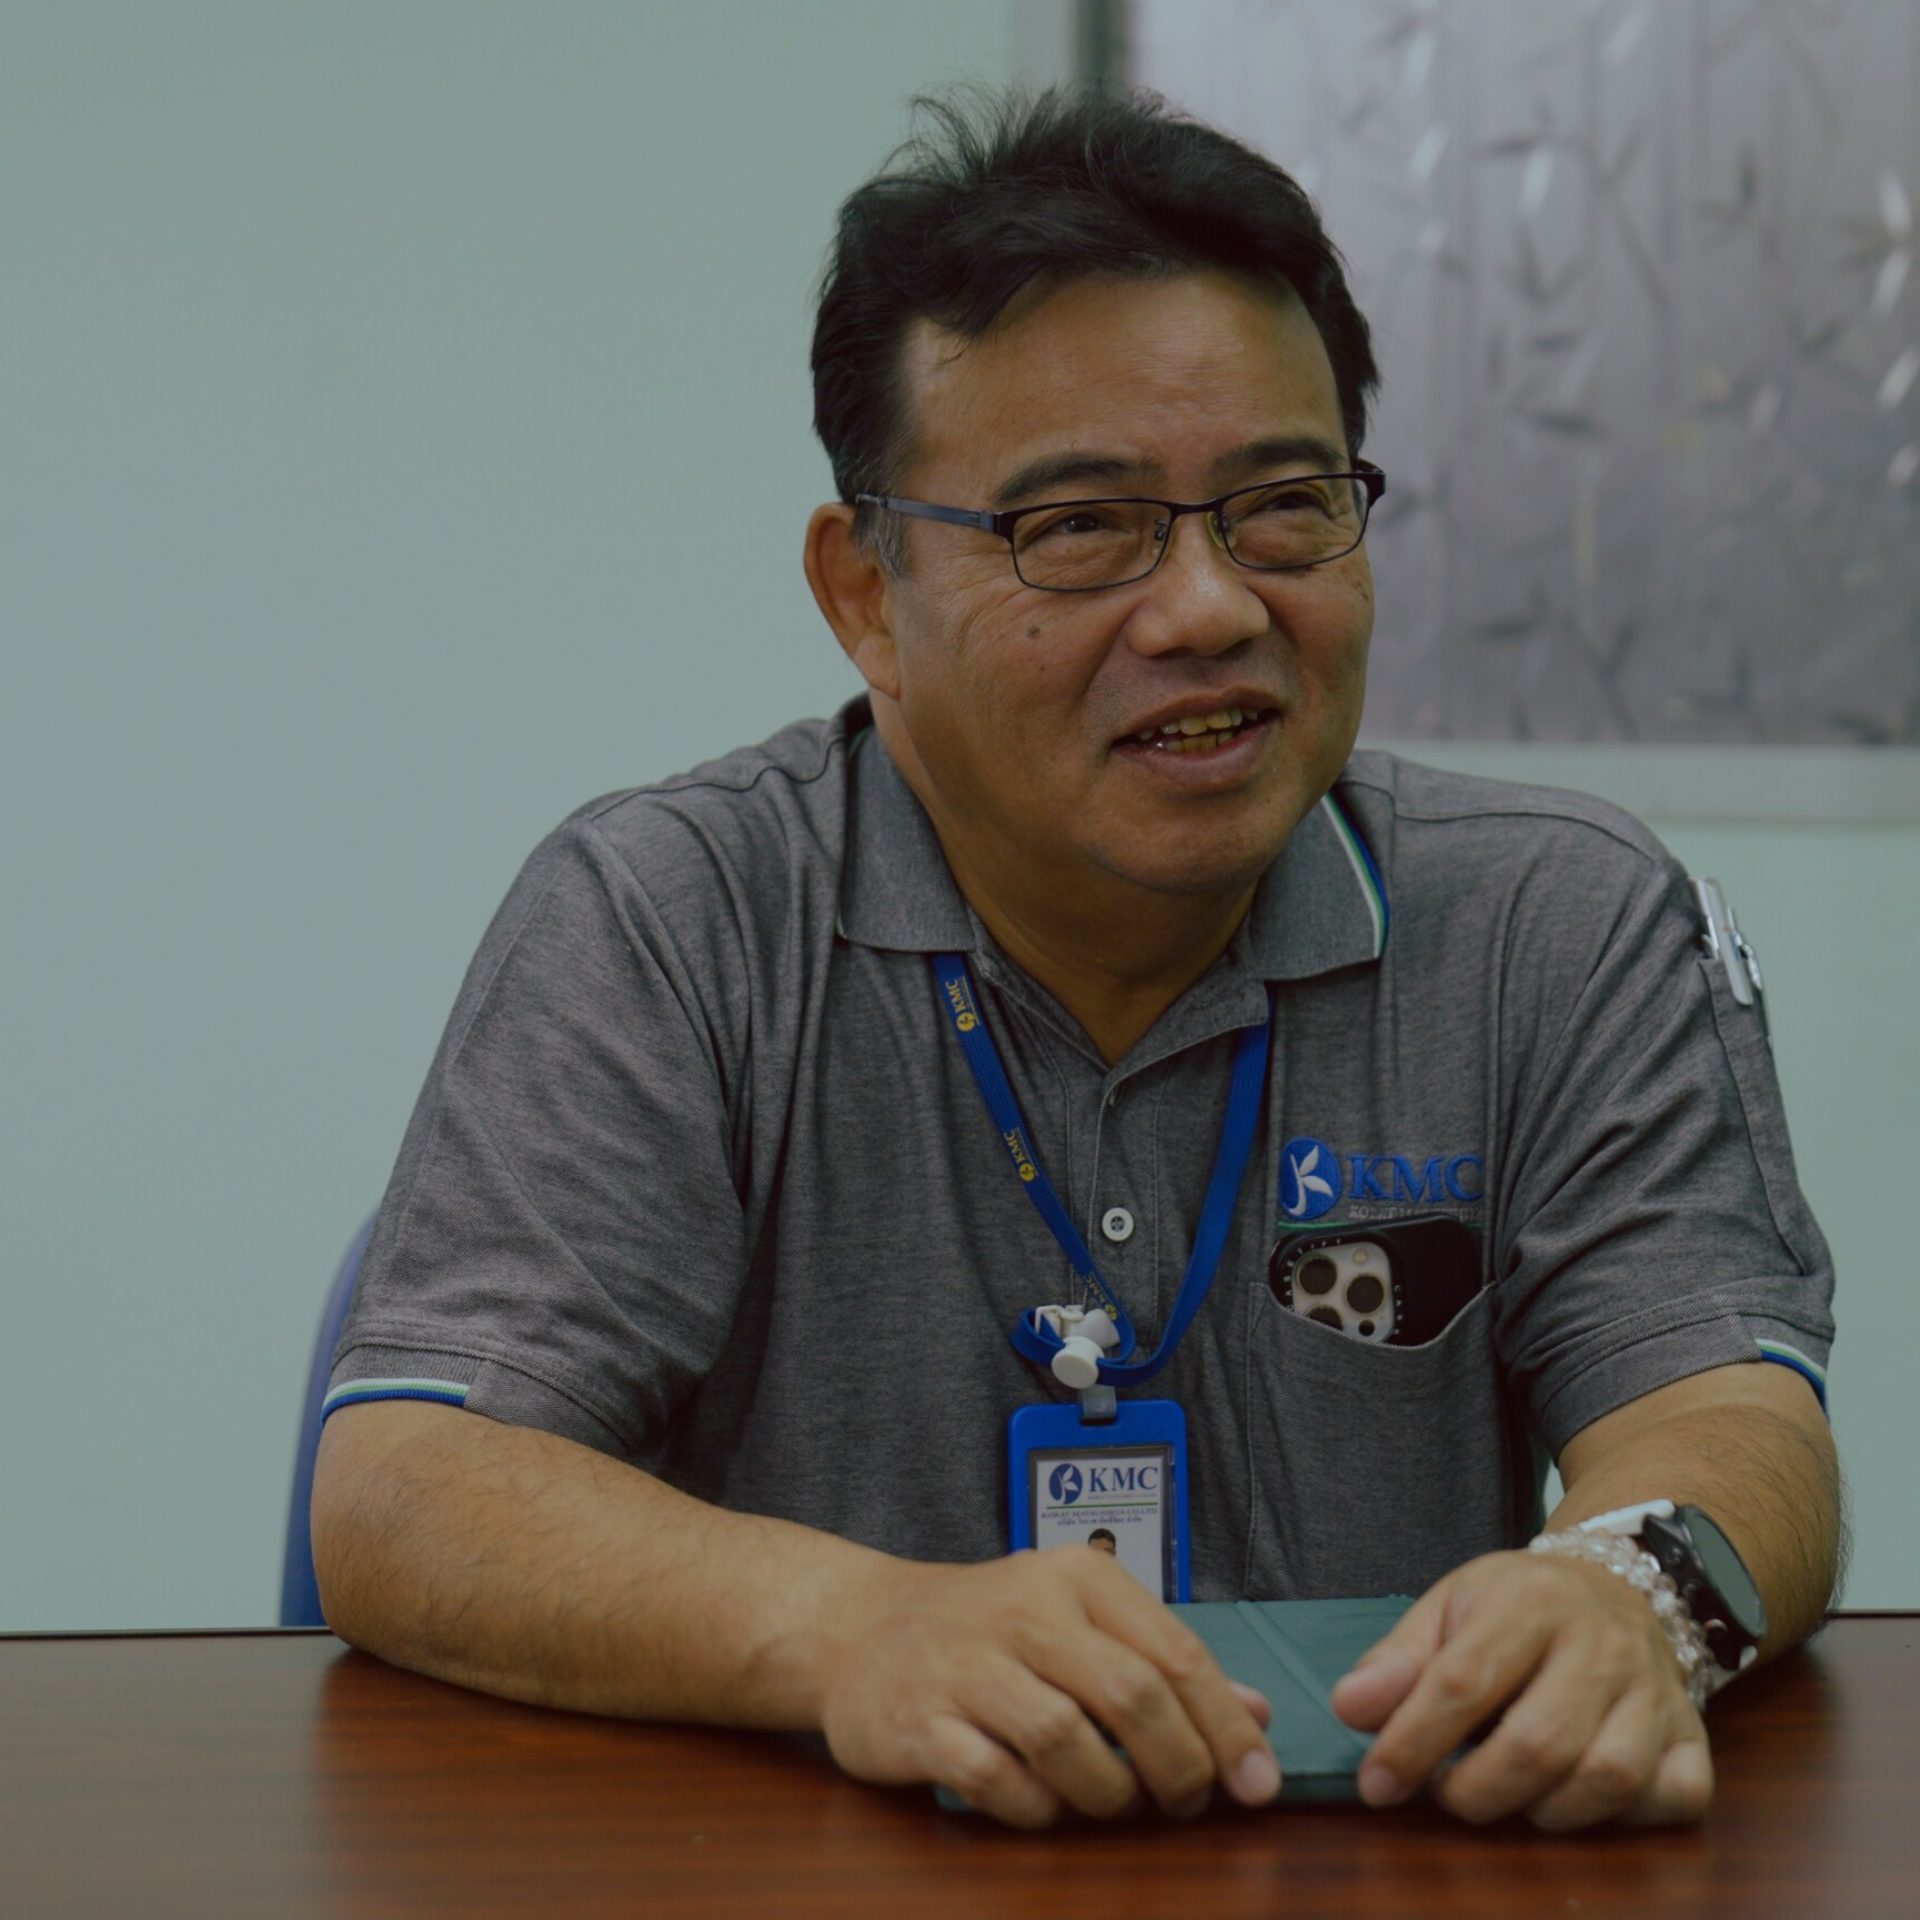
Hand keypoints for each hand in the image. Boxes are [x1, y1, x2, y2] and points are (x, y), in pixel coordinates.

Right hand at [818, 1548, 1279, 1827]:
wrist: (859, 1626)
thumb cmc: (990, 1628)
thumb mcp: (1079, 1622)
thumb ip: (1164, 1664)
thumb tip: (1256, 1715)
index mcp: (1076, 1577)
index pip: (1175, 1652)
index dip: (1226, 1728)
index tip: (1259, 1784)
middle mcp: (1024, 1610)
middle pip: (1130, 1695)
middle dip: (1178, 1766)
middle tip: (1188, 1803)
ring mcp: (967, 1666)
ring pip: (1066, 1742)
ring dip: (1107, 1795)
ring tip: (1114, 1804)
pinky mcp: (919, 1721)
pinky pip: (996, 1781)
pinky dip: (1034, 1809)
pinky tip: (1043, 1803)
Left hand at [1330, 1550, 1713, 1829]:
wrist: (1615, 1585)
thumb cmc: (1517, 1606)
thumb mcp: (1449, 1607)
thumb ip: (1398, 1659)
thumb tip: (1350, 1710)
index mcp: (1530, 1601)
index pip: (1465, 1680)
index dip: (1412, 1741)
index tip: (1376, 1784)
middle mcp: (1602, 1644)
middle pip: (1539, 1743)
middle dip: (1475, 1791)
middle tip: (1443, 1795)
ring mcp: (1656, 1692)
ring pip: (1607, 1778)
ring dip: (1542, 1810)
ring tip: (1504, 1795)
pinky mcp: (1694, 1735)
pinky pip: (1674, 1797)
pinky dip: (1626, 1820)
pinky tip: (1580, 1800)